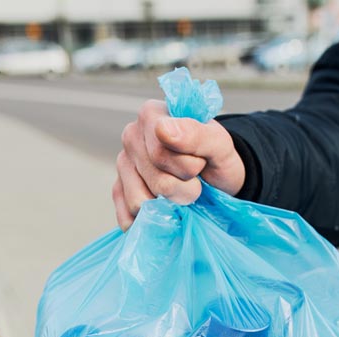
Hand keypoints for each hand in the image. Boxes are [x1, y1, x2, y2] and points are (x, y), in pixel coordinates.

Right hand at [113, 99, 245, 229]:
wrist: (216, 179)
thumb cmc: (216, 158)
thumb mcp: (219, 144)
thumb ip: (195, 133)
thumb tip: (162, 130)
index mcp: (151, 115)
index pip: (160, 154)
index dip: (188, 168)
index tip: (200, 162)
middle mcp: (131, 136)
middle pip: (156, 182)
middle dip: (184, 188)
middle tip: (195, 180)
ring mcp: (123, 165)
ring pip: (140, 202)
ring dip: (169, 207)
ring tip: (181, 191)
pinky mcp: (119, 190)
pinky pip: (128, 216)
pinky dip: (150, 220)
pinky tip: (164, 210)